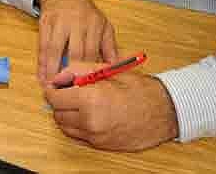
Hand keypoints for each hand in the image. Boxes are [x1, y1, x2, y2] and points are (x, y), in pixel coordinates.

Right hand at [36, 0, 117, 83]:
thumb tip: (116, 68)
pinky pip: (42, 46)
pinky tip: (42, 76)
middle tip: (69, 92)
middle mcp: (77, 22)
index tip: (87, 88)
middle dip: (72, 74)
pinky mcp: (45, 23)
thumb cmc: (85, 13)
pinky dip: (42, 63)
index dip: (89, 71)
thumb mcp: (102, 25)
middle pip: (75, 53)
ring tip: (51, 88)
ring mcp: (60, 22)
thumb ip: (109, 46)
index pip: (92, 52)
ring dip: (53, 71)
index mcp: (94, 24)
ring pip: (55, 50)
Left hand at [44, 62, 178, 150]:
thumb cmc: (140, 90)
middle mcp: (90, 121)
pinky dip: (76, 126)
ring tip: (80, 103)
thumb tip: (59, 75)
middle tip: (70, 91)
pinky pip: (77, 136)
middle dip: (60, 101)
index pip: (54, 97)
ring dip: (66, 114)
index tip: (56, 85)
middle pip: (57, 113)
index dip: (53, 89)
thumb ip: (80, 70)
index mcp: (91, 100)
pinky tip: (88, 115)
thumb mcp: (109, 70)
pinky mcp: (100, 145)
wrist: (163, 112)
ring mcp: (95, 136)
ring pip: (64, 127)